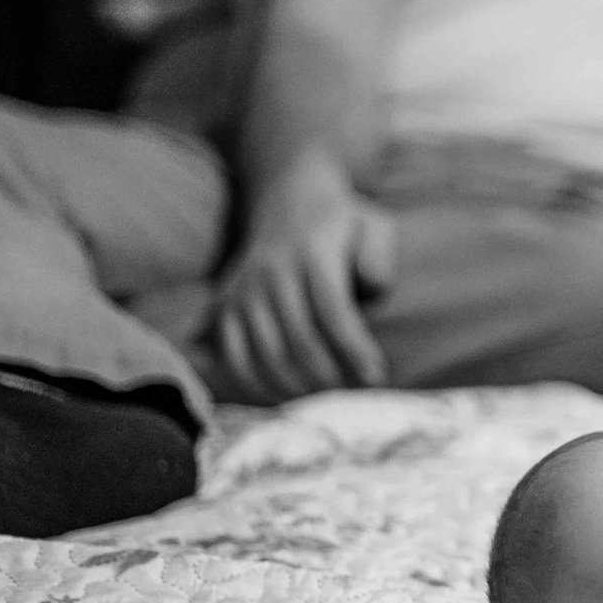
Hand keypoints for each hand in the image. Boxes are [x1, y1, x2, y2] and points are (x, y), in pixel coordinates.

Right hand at [210, 152, 394, 402]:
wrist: (286, 198)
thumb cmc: (342, 223)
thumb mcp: (373, 224)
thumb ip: (378, 255)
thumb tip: (370, 289)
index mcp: (312, 253)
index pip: (333, 310)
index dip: (353, 348)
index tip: (376, 378)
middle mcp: (272, 272)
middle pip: (298, 338)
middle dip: (327, 376)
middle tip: (351, 399)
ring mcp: (244, 291)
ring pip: (264, 352)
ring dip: (295, 386)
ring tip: (323, 403)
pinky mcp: (225, 307)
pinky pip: (234, 355)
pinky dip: (257, 384)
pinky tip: (285, 398)